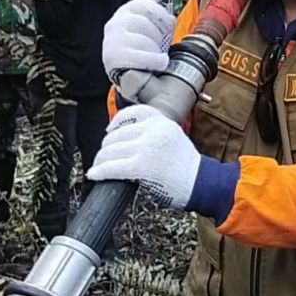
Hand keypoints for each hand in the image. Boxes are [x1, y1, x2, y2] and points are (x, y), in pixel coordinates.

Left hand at [86, 104, 200, 208]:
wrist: (201, 182)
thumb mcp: (173, 136)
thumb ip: (153, 132)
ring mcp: (146, 148)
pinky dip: (100, 171)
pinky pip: (112, 167)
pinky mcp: (141, 166)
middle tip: (103, 156)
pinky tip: (95, 174)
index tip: (109, 130)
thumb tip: (126, 138)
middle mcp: (153, 130)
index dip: (116, 122)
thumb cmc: (187, 165)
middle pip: (117, 134)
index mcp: (161, 121)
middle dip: (106, 147)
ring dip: (100, 159)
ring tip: (98, 166)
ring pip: (111, 150)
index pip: (132, 113)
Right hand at [102, 0, 176, 81]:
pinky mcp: (112, 58)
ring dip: (155, 50)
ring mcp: (112, 41)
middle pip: (144, 23)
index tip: (168, 27)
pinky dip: (153, 61)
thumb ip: (158, 9)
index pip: (144, 4)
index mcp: (125, 11)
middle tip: (159, 44)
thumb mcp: (152, 25)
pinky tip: (159, 62)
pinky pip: (139, 58)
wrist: (128, 71)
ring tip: (156, 55)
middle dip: (157, 36)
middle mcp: (115, 24)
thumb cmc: (142, 46)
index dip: (161, 15)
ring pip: (143, 41)